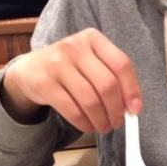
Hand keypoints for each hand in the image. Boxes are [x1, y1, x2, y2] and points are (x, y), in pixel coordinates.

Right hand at [2, 28, 142, 132]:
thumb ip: (112, 77)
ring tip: (104, 126)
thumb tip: (132, 107)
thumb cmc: (70, 67)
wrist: (31, 69)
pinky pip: (72, 110)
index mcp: (93, 38)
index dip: (132, 90)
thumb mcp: (91, 61)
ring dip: (101, 120)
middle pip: (107, 85)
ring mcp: (57, 63)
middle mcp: (75, 46)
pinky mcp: (44, 83)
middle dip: (116, 110)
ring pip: (90, 100)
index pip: (121, 64)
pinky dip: (84, 123)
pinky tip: (88, 125)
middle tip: (118, 122)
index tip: (135, 110)